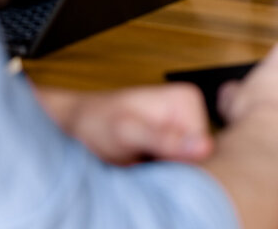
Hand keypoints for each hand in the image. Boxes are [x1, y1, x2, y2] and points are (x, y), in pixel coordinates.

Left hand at [37, 84, 213, 165]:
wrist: (73, 127)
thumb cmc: (94, 121)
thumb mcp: (126, 131)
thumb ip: (164, 138)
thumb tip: (204, 147)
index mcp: (187, 100)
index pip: (204, 148)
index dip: (177, 163)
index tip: (149, 159)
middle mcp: (189, 114)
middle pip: (200, 159)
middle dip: (173, 169)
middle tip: (141, 163)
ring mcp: (181, 133)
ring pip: (189, 169)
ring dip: (165, 175)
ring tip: (139, 165)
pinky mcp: (171, 149)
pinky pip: (177, 172)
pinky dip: (161, 177)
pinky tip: (142, 170)